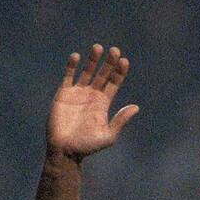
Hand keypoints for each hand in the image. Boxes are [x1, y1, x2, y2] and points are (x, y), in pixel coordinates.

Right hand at [46, 46, 139, 160]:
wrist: (65, 151)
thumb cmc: (87, 147)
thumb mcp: (108, 135)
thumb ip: (120, 120)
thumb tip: (136, 107)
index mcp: (103, 103)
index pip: (113, 83)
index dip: (119, 72)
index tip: (124, 61)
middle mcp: (91, 95)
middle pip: (102, 74)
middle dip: (108, 62)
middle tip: (114, 50)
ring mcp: (77, 93)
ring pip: (87, 71)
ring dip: (92, 59)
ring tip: (98, 48)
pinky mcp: (63, 93)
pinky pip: (68, 75)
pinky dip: (71, 65)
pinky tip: (76, 57)